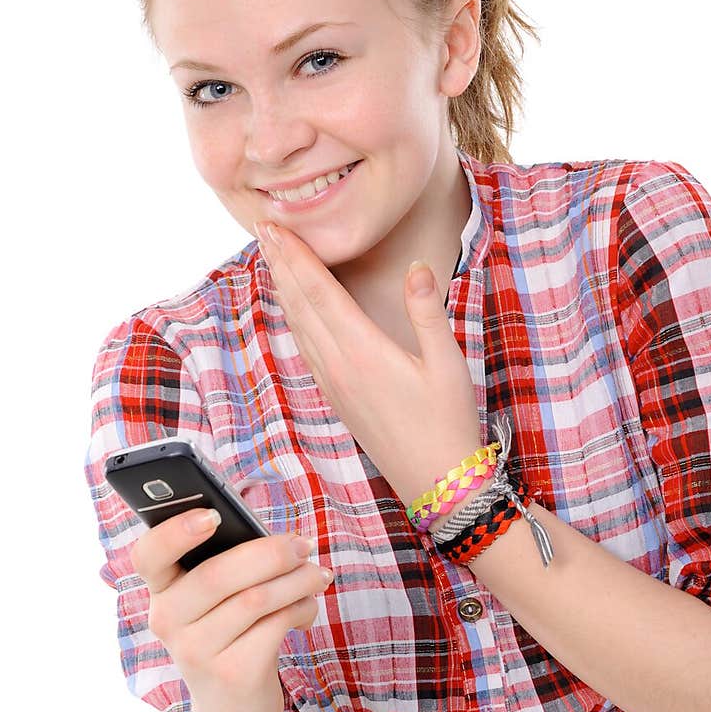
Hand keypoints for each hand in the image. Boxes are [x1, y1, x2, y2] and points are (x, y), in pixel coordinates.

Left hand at [254, 222, 483, 510]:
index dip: (295, 256)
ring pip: (298, 326)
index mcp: (363, 351)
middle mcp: (338, 366)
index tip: (276, 227)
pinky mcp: (337, 398)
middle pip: (300, 304)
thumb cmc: (448, 423)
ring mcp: (333, 384)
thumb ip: (427, 312)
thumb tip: (417, 267)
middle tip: (262, 229)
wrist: (438, 484)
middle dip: (280, 263)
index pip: (320, 291)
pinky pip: (306, 349)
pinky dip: (295, 319)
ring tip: (271, 259)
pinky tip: (294, 310)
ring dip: (283, 289)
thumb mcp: (447, 364)